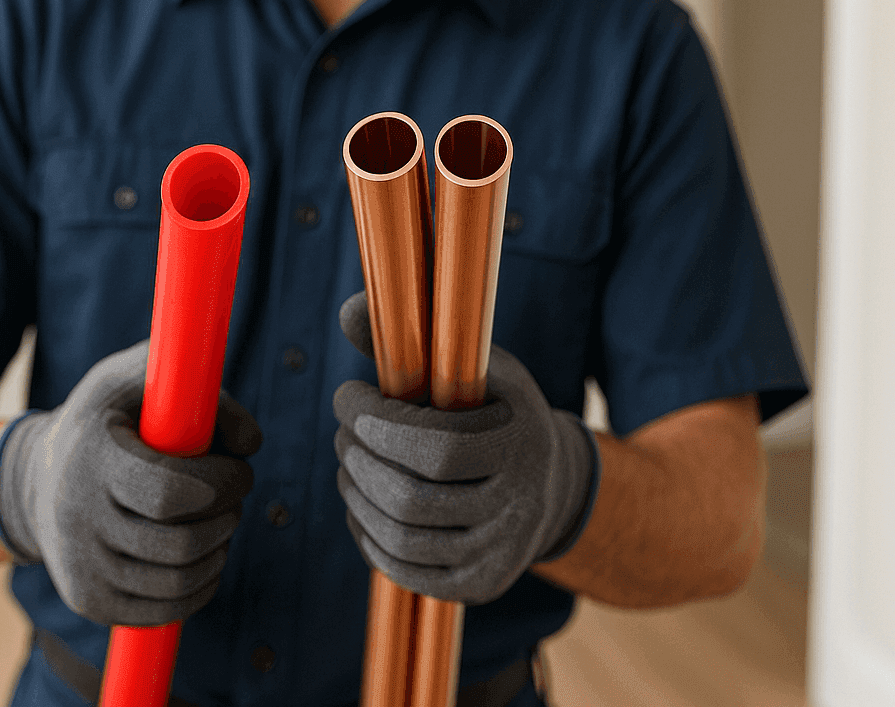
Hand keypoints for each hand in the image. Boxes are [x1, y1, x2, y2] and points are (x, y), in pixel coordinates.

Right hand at [0, 340, 261, 625]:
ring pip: (178, 582)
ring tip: (220, 525)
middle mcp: (77, 518)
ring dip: (218, 553)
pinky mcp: (89, 601)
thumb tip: (249, 444)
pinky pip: (165, 610)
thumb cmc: (107, 421)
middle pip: (181, 544)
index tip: (240, 471)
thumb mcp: (141, 381)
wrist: (36, 479)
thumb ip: (202, 394)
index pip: (170, 492)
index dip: (222, 484)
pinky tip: (204, 558)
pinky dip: (200, 587)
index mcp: (92, 458)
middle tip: (234, 499)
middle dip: (227, 519)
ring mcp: (80, 567)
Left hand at [334, 293, 598, 603]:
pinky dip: (367, 535)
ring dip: (356, 495)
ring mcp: (498, 554)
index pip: (436, 448)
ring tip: (347, 464)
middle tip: (343, 433)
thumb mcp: (476, 366)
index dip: (377, 424)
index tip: (348, 396)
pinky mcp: (478, 586)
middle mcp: (517, 508)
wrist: (552, 485)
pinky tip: (361, 503)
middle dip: (358, 458)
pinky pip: (404, 570)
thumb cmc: (498, 413)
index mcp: (521, 446)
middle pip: (410, 497)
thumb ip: (414, 341)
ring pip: (401, 536)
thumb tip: (349, 309)